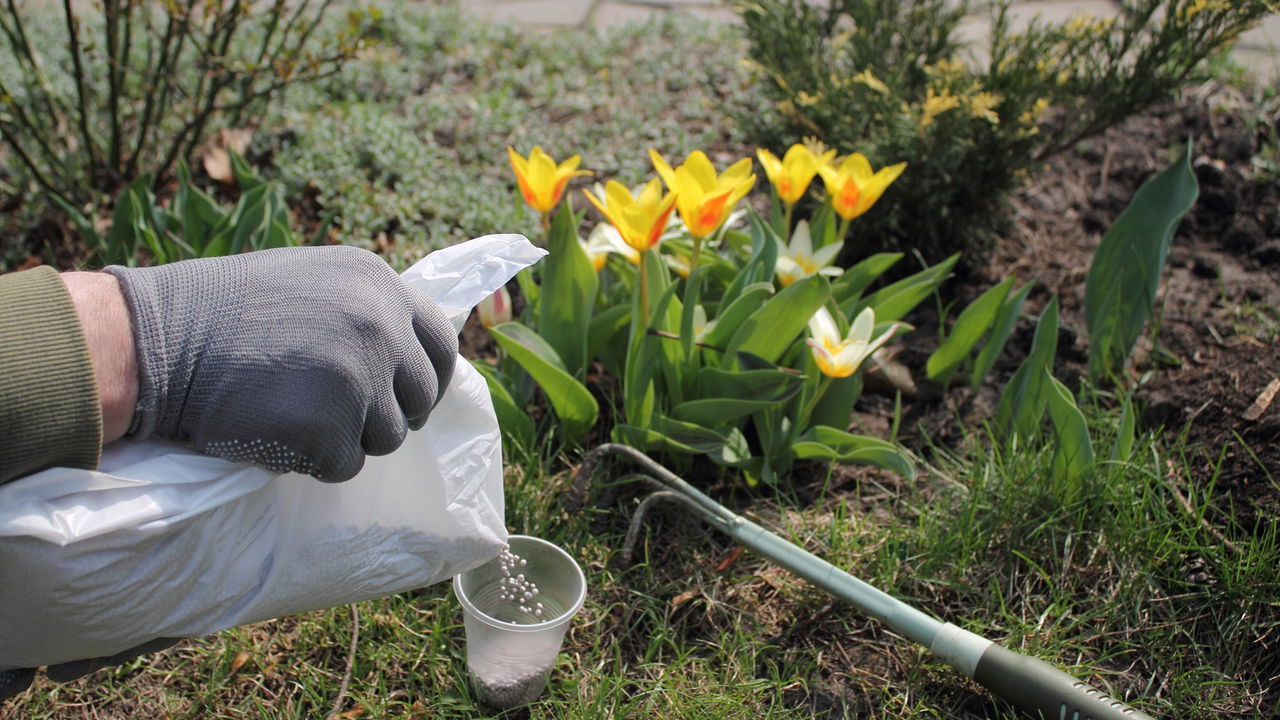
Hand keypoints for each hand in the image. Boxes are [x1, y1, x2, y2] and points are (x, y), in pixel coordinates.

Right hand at [105, 246, 456, 481]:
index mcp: (380, 285)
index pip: (442, 344)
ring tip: (294, 413)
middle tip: (341, 413)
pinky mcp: (330, 431)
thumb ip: (365, 311)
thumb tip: (407, 355)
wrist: (159, 340)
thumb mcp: (311, 282)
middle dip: (388, 412)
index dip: (428, 377)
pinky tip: (276, 430)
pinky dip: (313, 460)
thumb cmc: (224, 311)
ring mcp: (360, 381)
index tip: (409, 396)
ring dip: (348, 437)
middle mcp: (382, 329)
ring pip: (386, 437)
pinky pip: (345, 465)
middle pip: (420, 397)